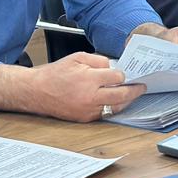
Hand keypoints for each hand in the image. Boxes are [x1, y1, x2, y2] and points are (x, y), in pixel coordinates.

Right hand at [0, 52, 145, 121]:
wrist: (37, 91)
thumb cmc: (55, 74)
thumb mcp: (76, 58)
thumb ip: (97, 60)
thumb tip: (112, 66)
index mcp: (89, 79)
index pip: (117, 77)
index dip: (123, 74)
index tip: (125, 74)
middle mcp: (90, 96)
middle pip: (122, 96)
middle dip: (134, 91)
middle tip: (141, 87)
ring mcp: (88, 110)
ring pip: (115, 107)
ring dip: (124, 100)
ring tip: (128, 94)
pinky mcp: (85, 119)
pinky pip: (103, 113)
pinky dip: (109, 106)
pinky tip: (110, 100)